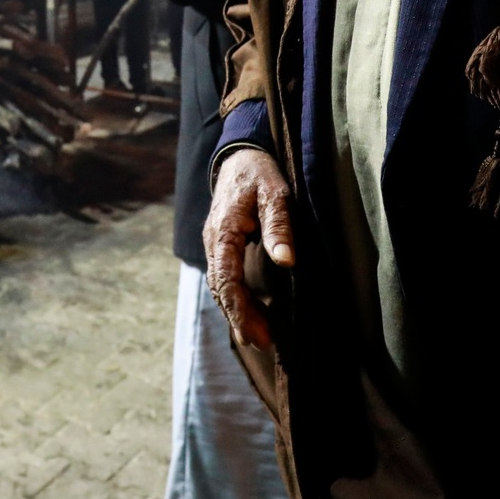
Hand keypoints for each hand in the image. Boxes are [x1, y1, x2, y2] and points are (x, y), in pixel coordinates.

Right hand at [204, 149, 294, 348]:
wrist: (240, 154)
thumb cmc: (260, 173)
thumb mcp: (275, 193)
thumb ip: (279, 225)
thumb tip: (286, 260)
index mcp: (223, 231)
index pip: (226, 279)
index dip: (240, 308)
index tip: (257, 333)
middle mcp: (213, 241)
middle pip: (220, 288)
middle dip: (239, 318)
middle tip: (262, 343)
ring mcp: (214, 243)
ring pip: (220, 285)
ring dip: (237, 311)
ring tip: (258, 337)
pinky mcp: (221, 245)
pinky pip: (224, 277)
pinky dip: (235, 298)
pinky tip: (250, 313)